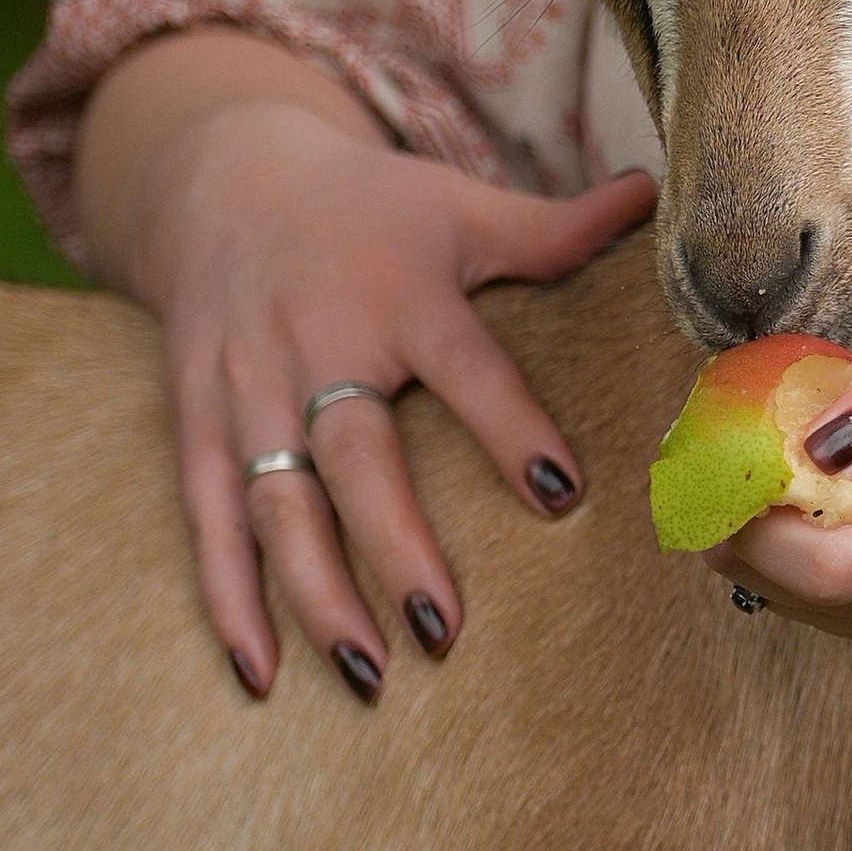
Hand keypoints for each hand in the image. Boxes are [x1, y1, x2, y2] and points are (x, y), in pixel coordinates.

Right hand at [90, 44, 653, 697]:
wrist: (221, 177)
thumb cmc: (369, 206)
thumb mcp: (460, 206)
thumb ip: (555, 227)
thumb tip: (656, 194)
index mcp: (398, 291)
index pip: (464, 364)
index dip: (509, 425)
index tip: (562, 494)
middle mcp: (316, 342)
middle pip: (354, 454)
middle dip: (395, 542)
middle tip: (443, 628)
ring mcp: (246, 389)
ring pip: (275, 501)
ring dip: (314, 593)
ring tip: (368, 674)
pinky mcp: (195, 421)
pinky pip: (207, 518)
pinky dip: (226, 597)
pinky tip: (258, 673)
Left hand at [713, 291, 851, 639]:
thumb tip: (819, 448)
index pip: (817, 569)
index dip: (754, 513)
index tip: (732, 438)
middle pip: (780, 585)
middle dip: (733, 509)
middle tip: (726, 425)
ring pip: (769, 587)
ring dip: (741, 516)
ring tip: (755, 438)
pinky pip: (784, 579)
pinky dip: (762, 526)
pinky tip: (777, 470)